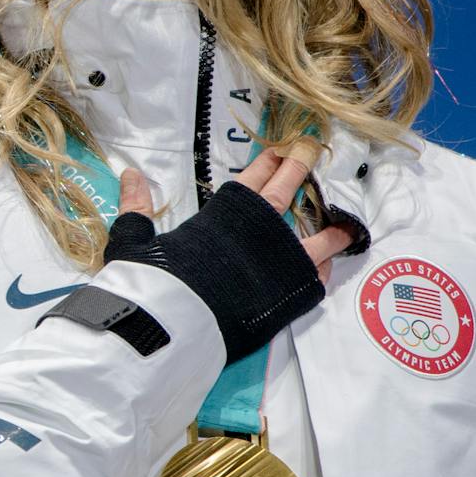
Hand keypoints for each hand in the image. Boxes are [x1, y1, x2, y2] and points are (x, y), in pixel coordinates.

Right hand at [118, 146, 353, 285]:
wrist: (176, 325)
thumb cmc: (155, 282)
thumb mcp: (135, 241)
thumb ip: (136, 208)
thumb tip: (130, 173)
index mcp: (223, 218)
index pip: (250, 182)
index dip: (264, 165)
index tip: (278, 151)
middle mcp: (257, 234)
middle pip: (285, 194)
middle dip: (299, 170)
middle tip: (312, 152)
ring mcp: (279, 263)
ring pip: (316, 238)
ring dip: (331, 226)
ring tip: (346, 221)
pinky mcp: (290, 295)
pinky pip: (316, 277)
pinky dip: (324, 268)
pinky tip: (329, 264)